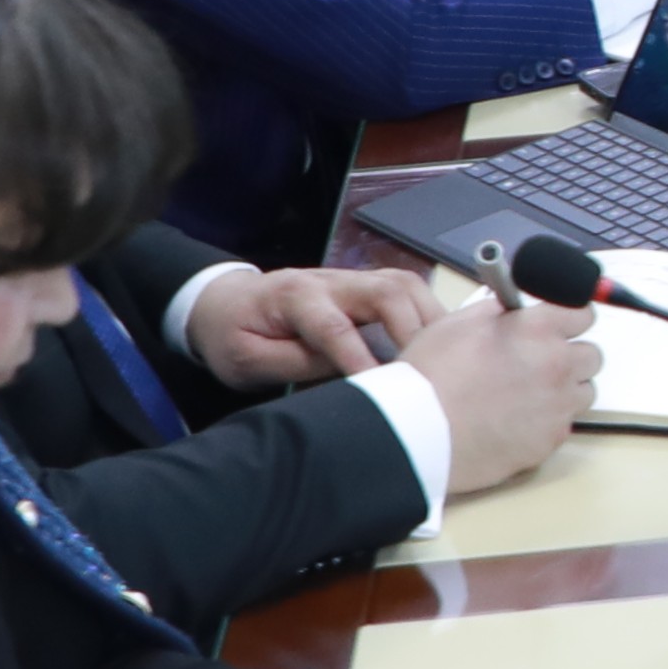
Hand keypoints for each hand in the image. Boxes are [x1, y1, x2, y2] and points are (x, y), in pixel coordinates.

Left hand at [184, 264, 426, 390]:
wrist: (224, 301)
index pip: (336, 328)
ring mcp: (351, 278)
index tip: (385, 390)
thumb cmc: (233, 334)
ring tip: (443, 359)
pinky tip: (437, 345)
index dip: (362, 360)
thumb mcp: (246, 361)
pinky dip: (428, 315)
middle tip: (428, 373)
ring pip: (405, 284)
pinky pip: (407, 290)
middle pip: (387, 291)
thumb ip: (294, 364)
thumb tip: (346, 375)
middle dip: (413, 330)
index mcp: (293, 297)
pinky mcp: (365, 285)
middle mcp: (330, 280)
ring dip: (430, 318)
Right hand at [394, 288, 598, 492]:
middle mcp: (557, 364)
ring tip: (528, 394)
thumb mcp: (459, 323)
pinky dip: (548, 420)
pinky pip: (564, 424)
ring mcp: (558, 405)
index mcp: (537, 329)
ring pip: (584, 391)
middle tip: (541, 362)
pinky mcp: (551, 440)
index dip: (569, 319)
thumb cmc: (430, 375)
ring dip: (565, 389)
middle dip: (570, 355)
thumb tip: (519, 308)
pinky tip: (517, 420)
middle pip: (591, 355)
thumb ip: (500, 311)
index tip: (559, 326)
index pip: (583, 312)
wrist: (417, 431)